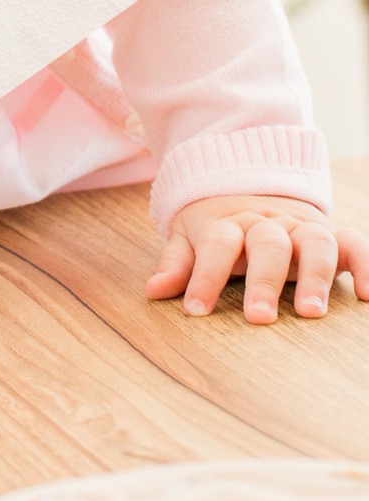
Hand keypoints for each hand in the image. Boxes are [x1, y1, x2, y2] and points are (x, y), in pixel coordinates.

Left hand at [147, 194, 368, 322]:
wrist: (250, 182)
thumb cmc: (219, 226)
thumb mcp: (190, 236)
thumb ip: (177, 263)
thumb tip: (153, 290)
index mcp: (229, 222)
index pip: (215, 245)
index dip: (204, 277)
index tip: (194, 311)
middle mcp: (267, 222)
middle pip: (266, 244)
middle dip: (263, 281)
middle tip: (258, 318)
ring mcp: (301, 227)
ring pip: (313, 242)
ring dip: (314, 276)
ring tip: (311, 313)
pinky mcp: (331, 233)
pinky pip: (355, 244)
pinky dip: (366, 264)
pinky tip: (368, 294)